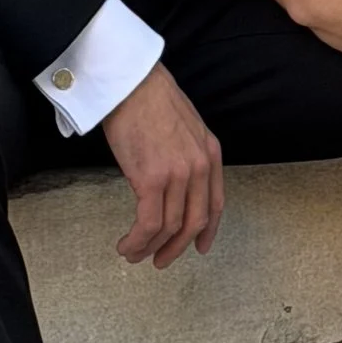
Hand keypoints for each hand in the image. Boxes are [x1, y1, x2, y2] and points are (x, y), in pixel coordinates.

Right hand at [101, 65, 224, 267]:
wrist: (132, 83)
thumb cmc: (150, 98)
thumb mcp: (185, 125)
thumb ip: (187, 153)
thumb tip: (175, 176)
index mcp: (210, 154)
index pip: (215, 204)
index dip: (207, 231)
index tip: (198, 246)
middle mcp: (199, 168)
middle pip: (193, 222)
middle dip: (176, 248)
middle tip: (161, 260)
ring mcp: (177, 175)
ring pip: (168, 227)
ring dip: (150, 247)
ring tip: (134, 254)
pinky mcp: (151, 179)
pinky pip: (148, 223)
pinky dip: (137, 241)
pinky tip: (126, 245)